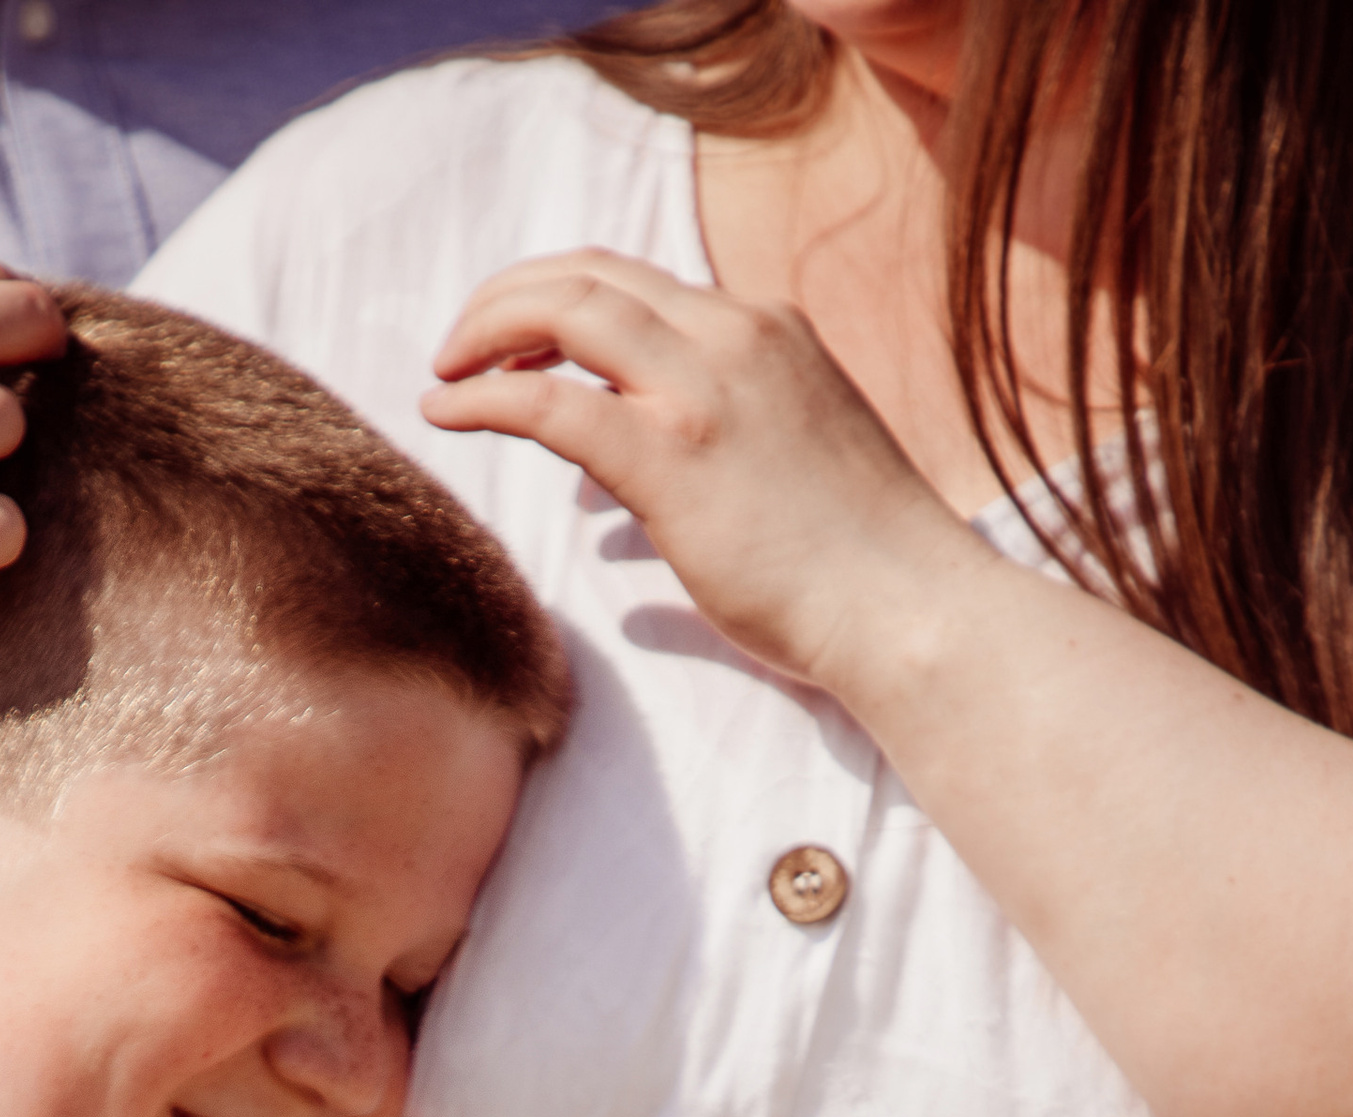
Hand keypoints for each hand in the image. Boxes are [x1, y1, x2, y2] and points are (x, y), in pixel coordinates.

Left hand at [423, 247, 950, 691]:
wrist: (907, 607)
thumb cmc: (858, 567)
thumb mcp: (788, 465)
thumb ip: (716, 448)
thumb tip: (616, 495)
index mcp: (766, 329)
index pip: (640, 282)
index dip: (562, 299)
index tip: (519, 344)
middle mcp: (733, 334)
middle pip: (589, 273)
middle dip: (509, 296)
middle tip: (460, 345)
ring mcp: (704, 388)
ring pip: (564, 309)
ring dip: (487, 328)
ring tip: (445, 371)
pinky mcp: (673, 456)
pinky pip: (550, 404)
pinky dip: (484, 398)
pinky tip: (445, 410)